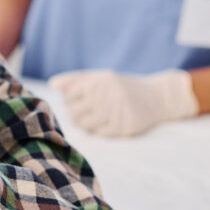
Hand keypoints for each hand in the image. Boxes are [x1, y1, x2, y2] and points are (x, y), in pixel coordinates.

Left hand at [49, 69, 198, 136]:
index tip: (74, 101)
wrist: (157, 97)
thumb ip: (76, 79)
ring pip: (85, 124)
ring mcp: (116, 111)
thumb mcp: (101, 77)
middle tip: (81, 113)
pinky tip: (101, 124)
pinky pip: (99, 133)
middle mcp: (108, 94)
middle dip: (73, 114)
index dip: (68, 100)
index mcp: (100, 79)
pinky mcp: (124, 126)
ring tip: (89, 119)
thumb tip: (52, 83)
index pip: (69, 95)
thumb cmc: (122, 86)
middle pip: (74, 111)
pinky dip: (96, 130)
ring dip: (83, 124)